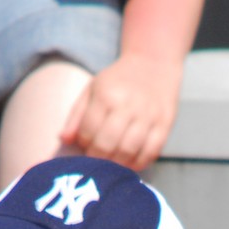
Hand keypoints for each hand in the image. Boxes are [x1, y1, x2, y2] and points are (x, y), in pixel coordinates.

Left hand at [58, 53, 184, 170]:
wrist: (153, 65)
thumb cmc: (117, 81)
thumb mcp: (92, 90)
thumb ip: (76, 115)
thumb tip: (63, 140)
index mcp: (106, 95)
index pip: (89, 131)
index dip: (84, 143)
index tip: (85, 145)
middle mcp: (128, 106)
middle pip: (107, 144)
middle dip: (98, 158)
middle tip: (97, 161)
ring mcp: (148, 116)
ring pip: (129, 151)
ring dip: (117, 164)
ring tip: (112, 164)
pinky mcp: (164, 125)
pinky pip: (151, 153)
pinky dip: (139, 163)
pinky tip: (130, 163)